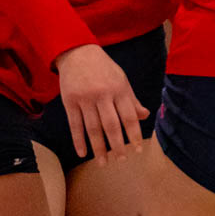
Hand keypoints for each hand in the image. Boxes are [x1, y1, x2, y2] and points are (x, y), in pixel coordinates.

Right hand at [55, 44, 148, 165]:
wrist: (77, 52)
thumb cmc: (103, 68)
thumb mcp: (121, 79)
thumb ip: (132, 99)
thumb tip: (144, 116)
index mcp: (119, 88)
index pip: (129, 116)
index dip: (134, 135)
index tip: (137, 150)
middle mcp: (103, 94)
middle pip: (111, 125)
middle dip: (117, 145)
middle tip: (121, 160)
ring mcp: (85, 98)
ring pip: (93, 128)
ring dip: (98, 148)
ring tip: (103, 163)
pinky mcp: (69, 101)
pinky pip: (75, 124)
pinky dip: (78, 140)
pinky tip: (82, 153)